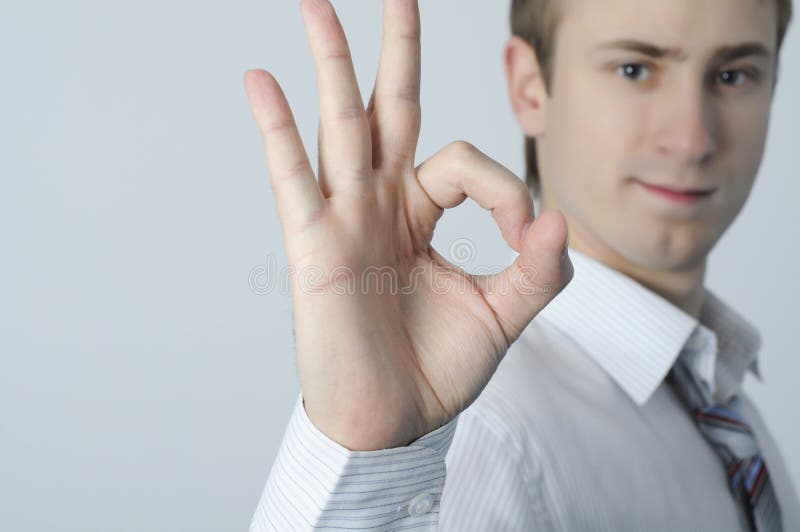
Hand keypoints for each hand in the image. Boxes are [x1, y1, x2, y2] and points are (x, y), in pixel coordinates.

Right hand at [244, 0, 571, 450]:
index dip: (508, 189)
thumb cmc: (436, 370)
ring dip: (331, 64)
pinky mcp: (316, 245)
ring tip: (319, 5)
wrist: (391, 423)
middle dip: (395, 50)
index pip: (467, 163)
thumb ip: (538, 269)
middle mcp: (381, 205)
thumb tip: (557, 216)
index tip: (528, 240)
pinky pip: (292, 177)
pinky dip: (277, 129)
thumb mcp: (504, 315)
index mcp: (421, 214)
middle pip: (390, 110)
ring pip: (338, 125)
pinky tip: (261, 80)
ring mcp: (345, 219)